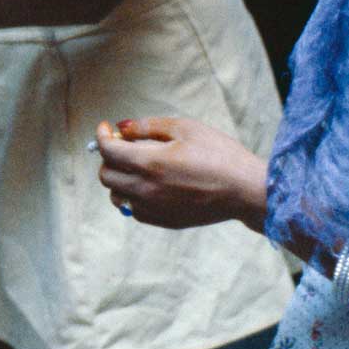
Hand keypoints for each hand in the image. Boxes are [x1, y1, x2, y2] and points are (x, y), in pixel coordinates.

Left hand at [93, 116, 268, 230]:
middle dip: (109, 157)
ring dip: (119, 178)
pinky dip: (132, 196)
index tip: (106, 128)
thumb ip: (148, 127)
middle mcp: (146, 189)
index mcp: (149, 163)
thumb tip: (122, 127)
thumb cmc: (220, 154)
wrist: (246, 190)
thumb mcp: (186, 129)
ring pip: (116, 196)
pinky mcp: (164, 221)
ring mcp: (153, 209)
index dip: (102, 136)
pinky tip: (150, 185)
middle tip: (124, 145)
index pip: (108, 151)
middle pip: (106, 175)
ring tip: (137, 166)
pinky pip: (133, 210)